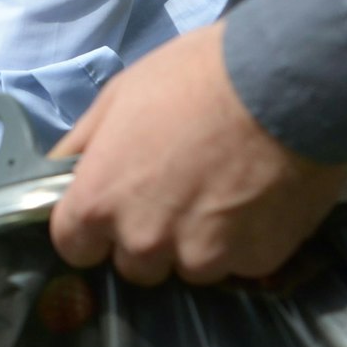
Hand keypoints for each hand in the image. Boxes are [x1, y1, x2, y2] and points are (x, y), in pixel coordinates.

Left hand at [49, 23, 346, 284]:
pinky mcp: (258, 260)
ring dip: (202, 243)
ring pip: (191, 268)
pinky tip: (260, 199)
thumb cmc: (194, 78)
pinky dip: (248, 240)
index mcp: (99, 203)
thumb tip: (60, 171)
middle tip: (179, 195)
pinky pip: (242, 262)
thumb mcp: (118, 97)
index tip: (114, 211)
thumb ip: (84, 146)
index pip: (75, 247)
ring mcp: (204, 255)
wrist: (286, 80)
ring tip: (226, 194)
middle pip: (135, 265)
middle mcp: (145, 240)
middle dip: (151, 238)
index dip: (93, 231)